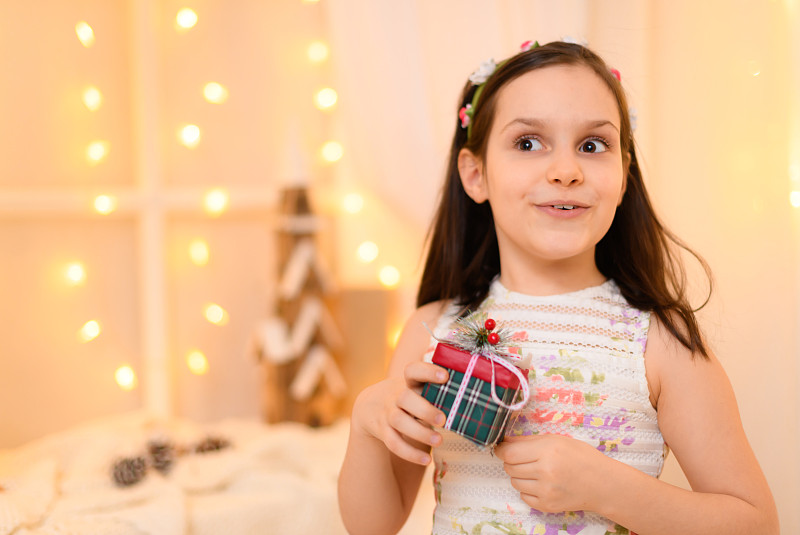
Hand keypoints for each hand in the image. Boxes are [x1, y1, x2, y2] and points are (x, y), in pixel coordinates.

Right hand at [352, 361, 447, 465]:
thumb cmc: (407, 396)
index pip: (414, 370)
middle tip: (443, 420)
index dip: (428, 372)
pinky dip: (410, 454)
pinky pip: (394, 443)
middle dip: (425, 409)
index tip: (445, 376)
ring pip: (399, 421)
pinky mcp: (383, 431)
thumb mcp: (415, 386)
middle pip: (405, 398)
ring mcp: (387, 413)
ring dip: (420, 433)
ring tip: (439, 440)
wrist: (369, 405)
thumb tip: (467, 396)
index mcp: (407, 381)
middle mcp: (396, 395)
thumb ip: (434, 389)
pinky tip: (427, 460)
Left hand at [494, 434, 608, 512]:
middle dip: (512, 462)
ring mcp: (546, 491)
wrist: (603, 484)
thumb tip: (505, 441)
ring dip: (520, 476)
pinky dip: (528, 490)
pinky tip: (541, 484)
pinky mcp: (547, 506)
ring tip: (536, 471)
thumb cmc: (582, 457)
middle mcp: (545, 472)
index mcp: (547, 451)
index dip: (501, 450)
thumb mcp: (557, 440)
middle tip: (525, 458)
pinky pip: (524, 497)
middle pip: (510, 468)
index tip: (501, 448)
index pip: (509, 453)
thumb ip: (529, 440)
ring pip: (514, 483)